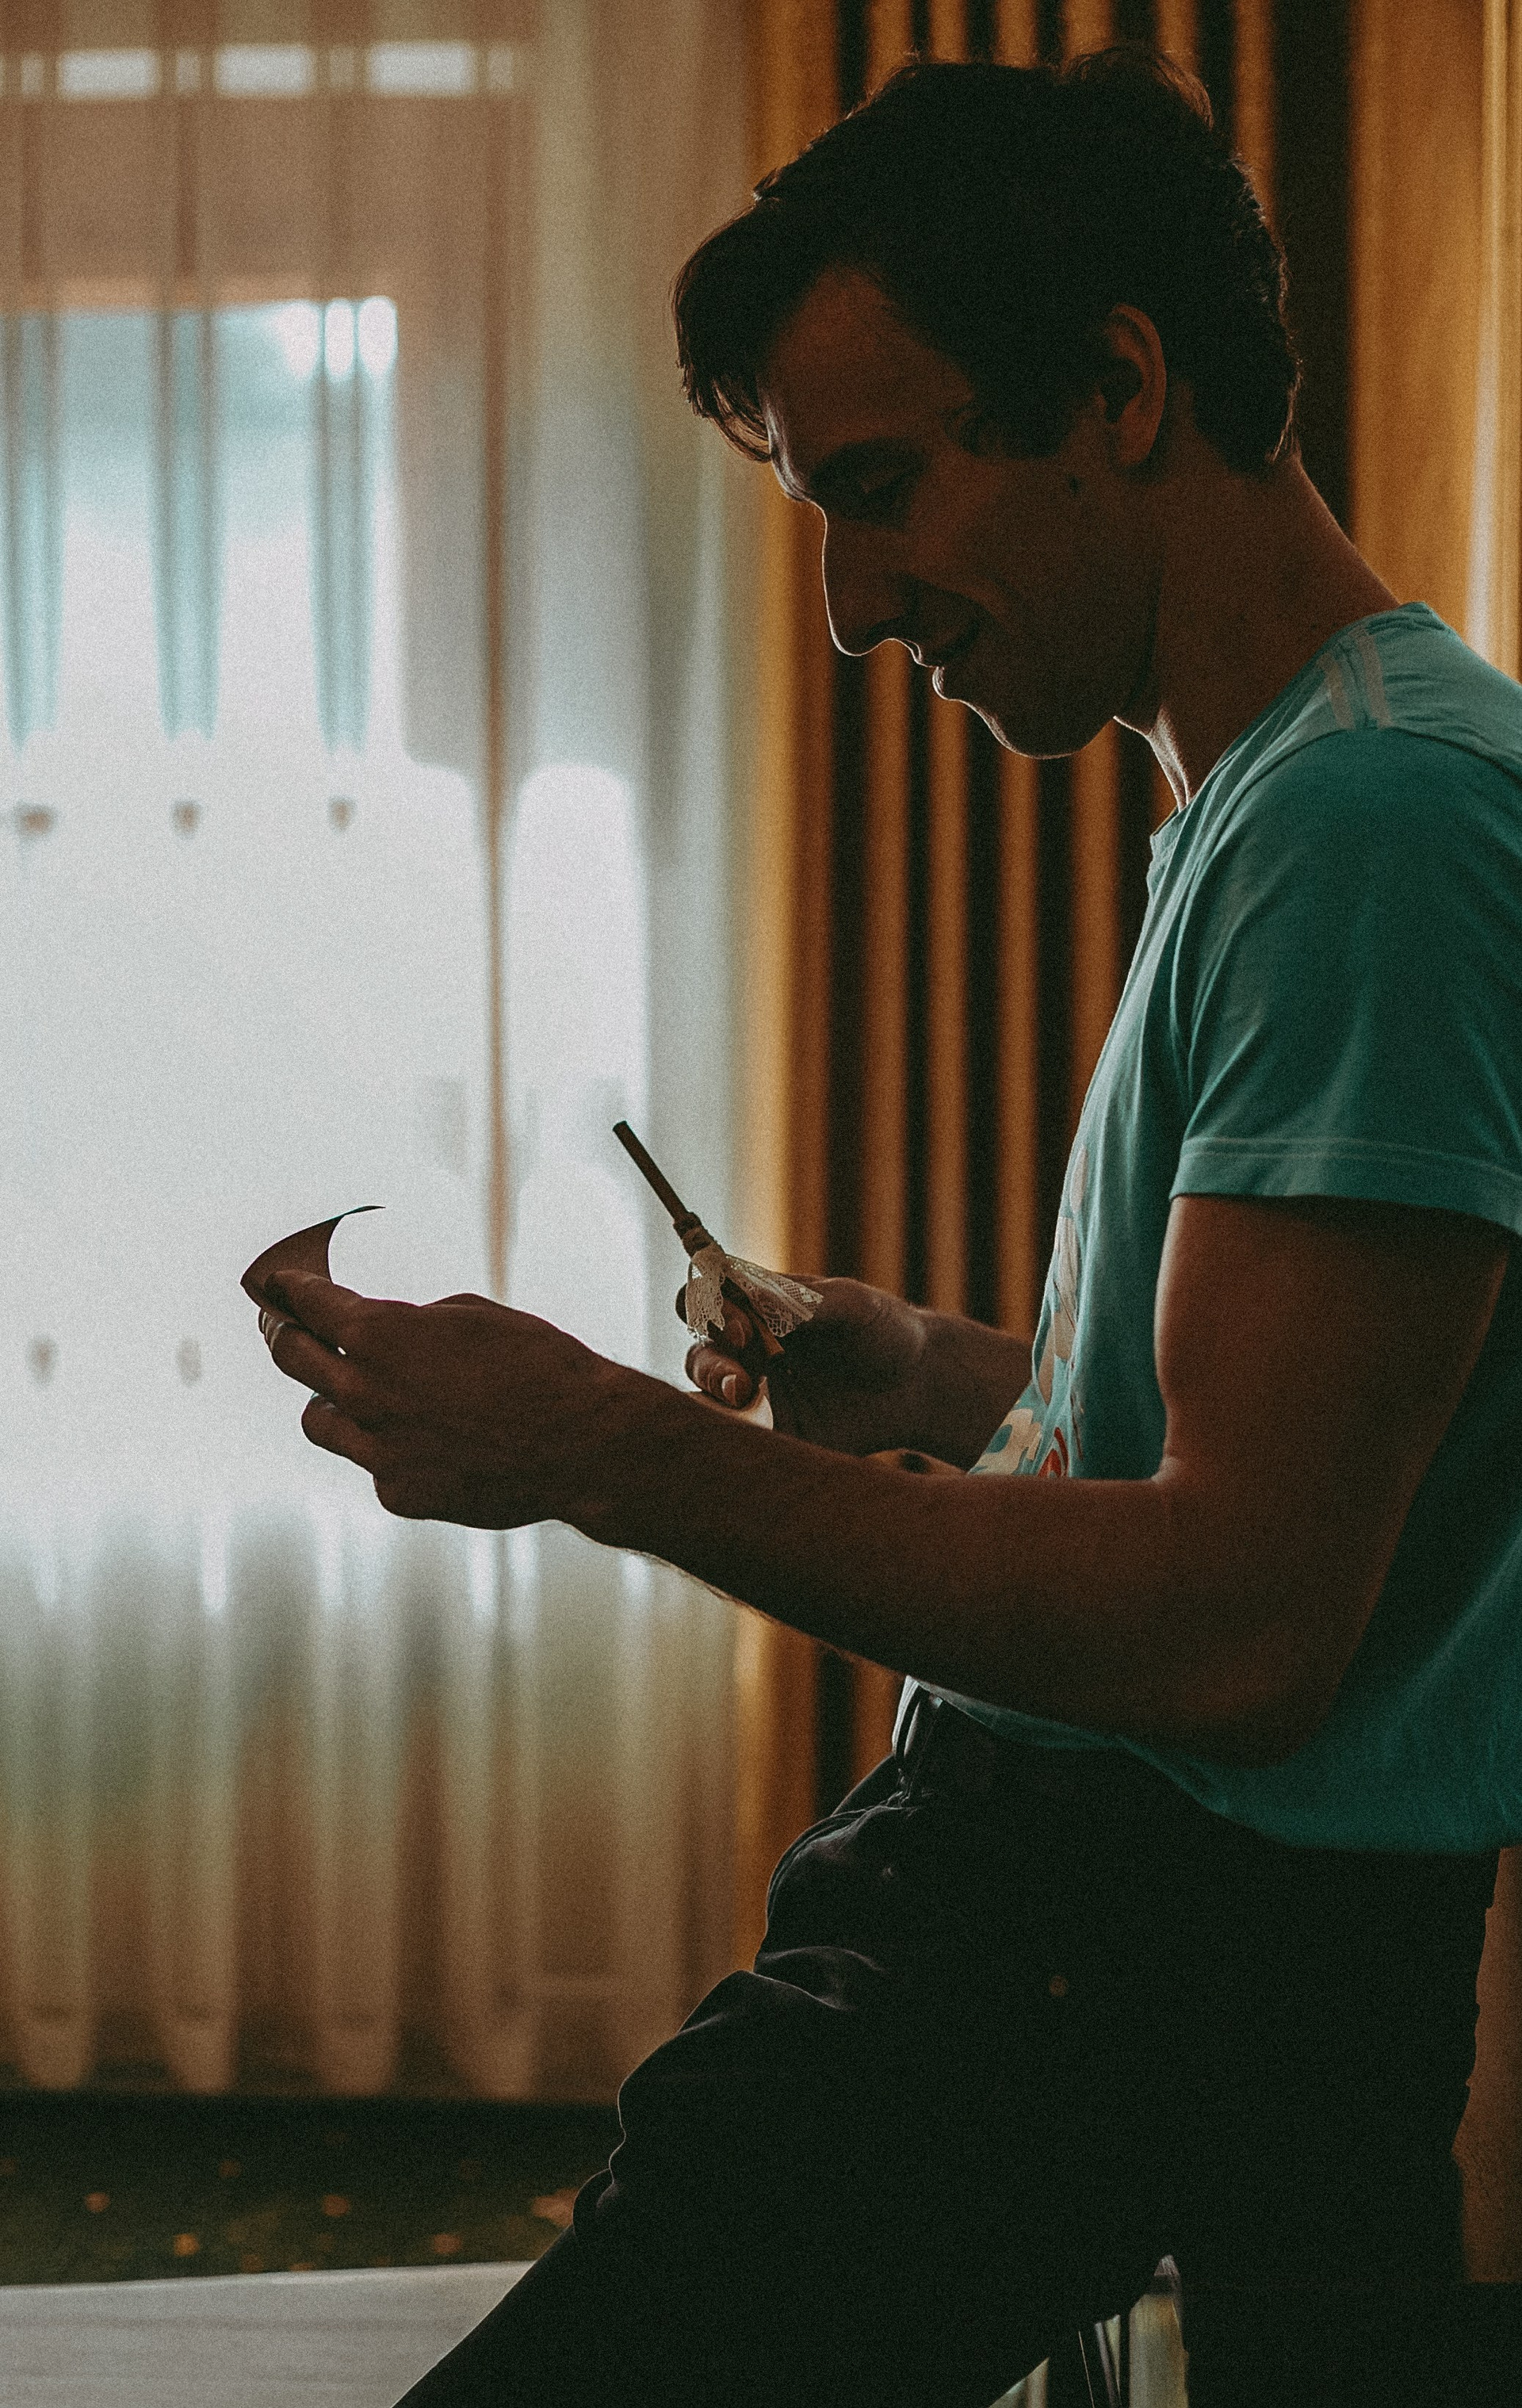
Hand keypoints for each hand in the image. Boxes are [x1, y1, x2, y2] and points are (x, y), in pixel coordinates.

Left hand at [258, 1272, 638, 1526]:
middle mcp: (364, 1394)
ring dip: (325, 1399)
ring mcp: (377, 1451)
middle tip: (277, 1323)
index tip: (277, 1283)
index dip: (288, 1288)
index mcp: (380, 1336)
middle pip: (291, 1359)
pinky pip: (371, 1463)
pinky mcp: (398, 1494)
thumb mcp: (473, 1315)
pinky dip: (384, 1447)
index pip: (310, 1305)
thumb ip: (415, 1323)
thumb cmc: (540, 1367)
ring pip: (317, 1420)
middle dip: (279, 1332)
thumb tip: (394, 1330)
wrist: (582, 1444)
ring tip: (340, 1390)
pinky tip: (415, 1438)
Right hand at [681, 1277, 931, 1455]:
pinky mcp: (772, 1432)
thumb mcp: (852, 1306)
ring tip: (744, 1398)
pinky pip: (740, 1438)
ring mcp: (757, 1392)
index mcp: (758, 1307)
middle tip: (743, 1376)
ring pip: (708, 1395)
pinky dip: (735, 1435)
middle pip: (702, 1351)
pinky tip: (752, 1434)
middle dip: (712, 1362)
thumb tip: (749, 1293)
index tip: (743, 1327)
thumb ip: (801, 1303)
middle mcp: (748, 1348)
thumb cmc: (886, 1331)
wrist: (921, 1385)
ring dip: (716, 1396)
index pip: (706, 1299)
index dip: (709, 1308)